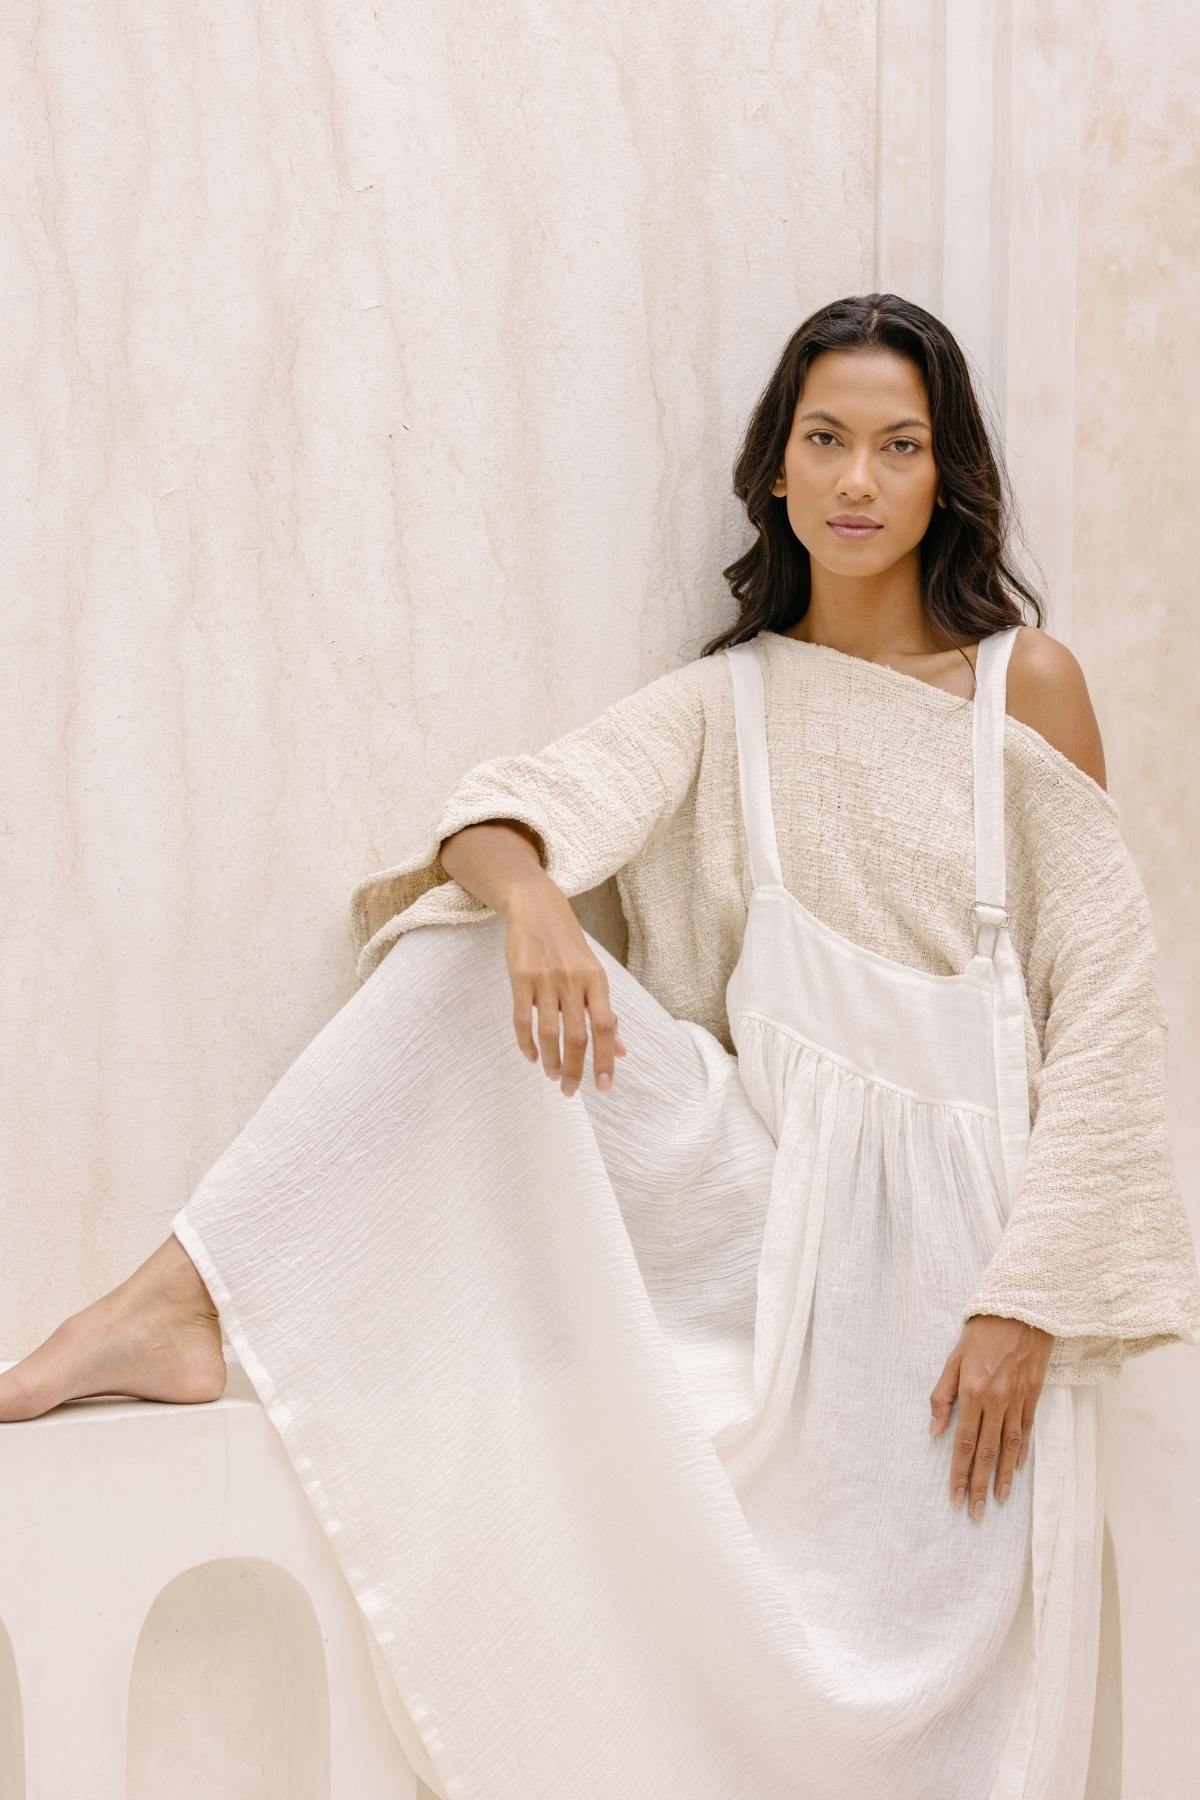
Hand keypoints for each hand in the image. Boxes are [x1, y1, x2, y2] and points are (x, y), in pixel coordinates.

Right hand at [503, 883, 627, 1095]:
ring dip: (551, 1061)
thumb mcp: (593, 974)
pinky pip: (521, 1019)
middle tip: (570, 1090)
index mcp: (597, 980)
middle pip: (577, 1035)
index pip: (605, 1027)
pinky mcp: (520, 977)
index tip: (603, 1086)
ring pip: (550, 1032)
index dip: (605, 1058)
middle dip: (575, 1069)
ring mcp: (546, 979)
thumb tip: (620, 1051)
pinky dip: (527, 1043)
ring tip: (552, 1076)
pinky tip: (532, 1057)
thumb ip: (605, 1013)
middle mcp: (573, 980)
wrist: (537, 908)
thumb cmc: (569, 946)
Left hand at [928, 1315, 1053, 1519]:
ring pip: (1009, 1448)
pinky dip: (1020, 1453)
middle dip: (978, 1485)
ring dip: (1002, 1477)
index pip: (963, 1443)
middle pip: (986, 1453)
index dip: (958, 1473)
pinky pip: (1026, 1431)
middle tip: (975, 1513)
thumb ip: (941, 1396)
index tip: (955, 1497)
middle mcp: (995, 1401)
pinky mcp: (1033, 1396)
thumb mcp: (952, 1359)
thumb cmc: (981, 1332)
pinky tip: (1016, 1469)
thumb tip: (935, 1431)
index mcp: (971, 1392)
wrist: (1021, 1311)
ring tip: (998, 1500)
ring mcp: (1017, 1400)